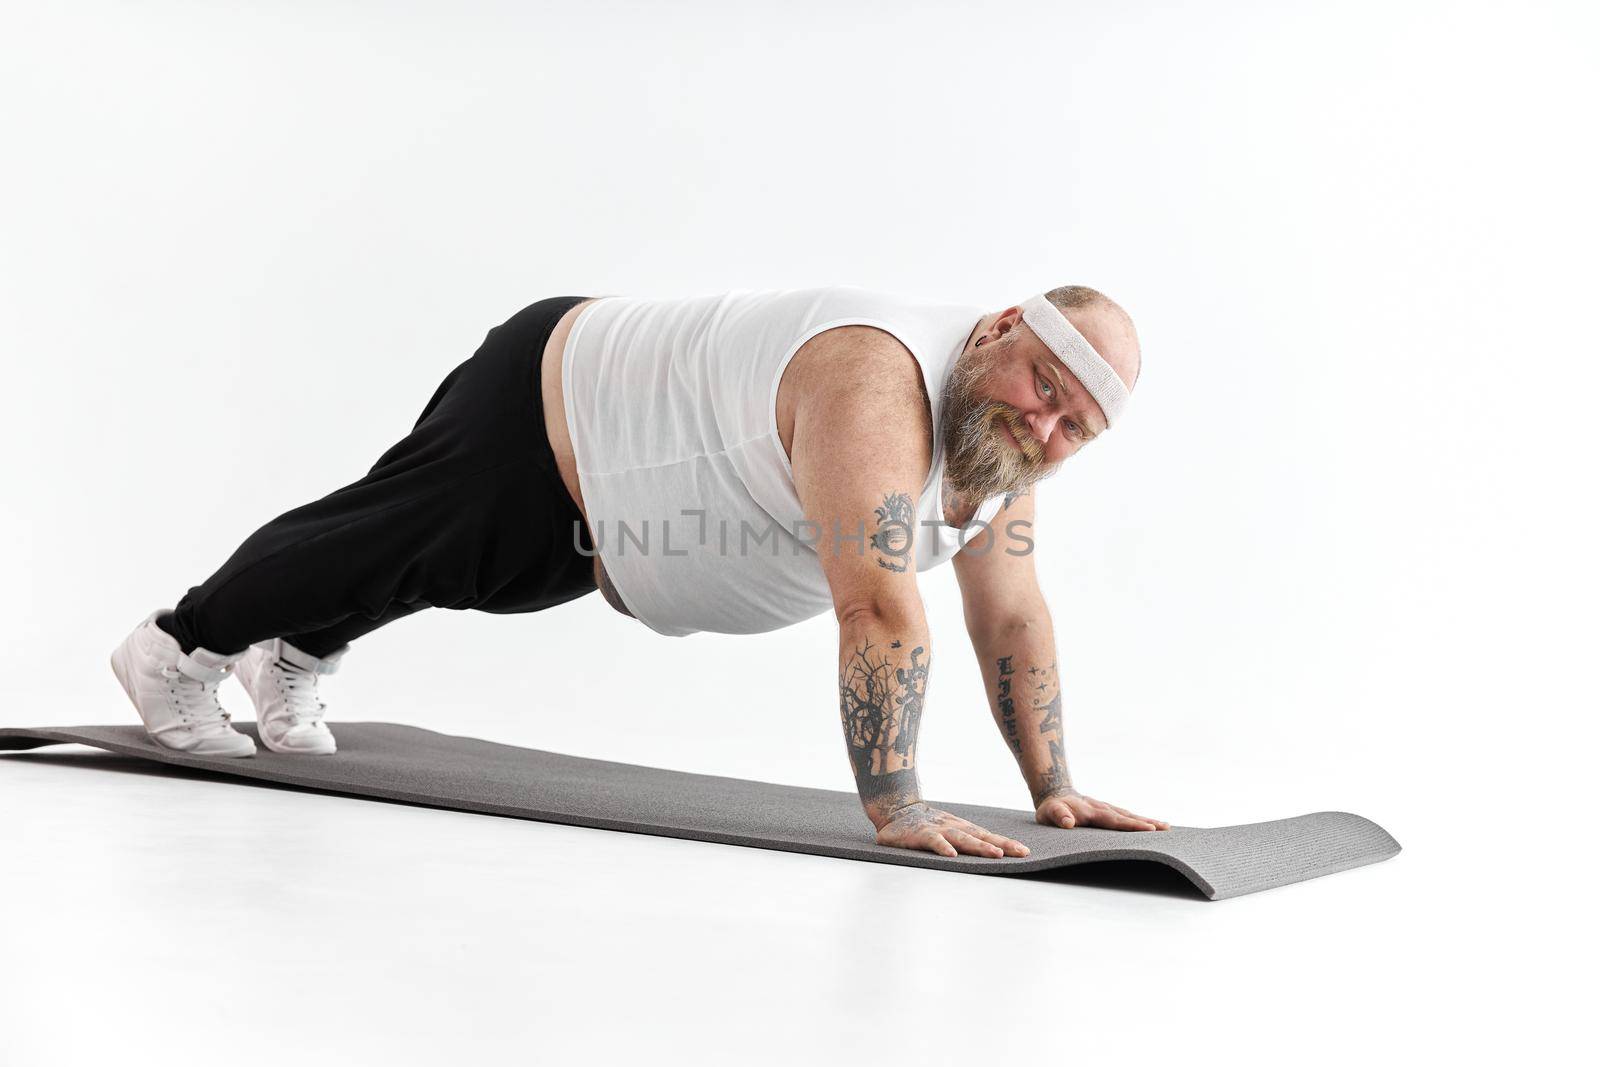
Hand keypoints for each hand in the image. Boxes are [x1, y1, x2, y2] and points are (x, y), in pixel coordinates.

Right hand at [874, 801, 1030, 858]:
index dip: (1006, 844)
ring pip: (963, 838)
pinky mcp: (922, 834)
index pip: (989, 837)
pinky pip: (934, 841)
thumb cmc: (926, 825)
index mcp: (963, 829)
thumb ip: (964, 842)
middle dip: (1002, 845)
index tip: (1025, 852)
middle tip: (1021, 853)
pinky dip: (943, 847)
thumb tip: (990, 853)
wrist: (896, 810)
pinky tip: (951, 855)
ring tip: (996, 855)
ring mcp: (939, 830)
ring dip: (980, 846)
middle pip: (982, 837)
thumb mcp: (948, 832)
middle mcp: (955, 828)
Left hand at [1035, 790, 1169, 831]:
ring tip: (1166, 827)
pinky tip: (1152, 826)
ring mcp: (1107, 809)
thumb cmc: (1052, 808)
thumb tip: (1068, 823)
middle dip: (1147, 823)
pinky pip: (1126, 817)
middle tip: (1166, 829)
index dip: (1131, 825)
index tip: (1149, 829)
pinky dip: (1140, 821)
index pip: (1115, 820)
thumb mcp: (1050, 812)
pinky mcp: (1108, 812)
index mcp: (1093, 811)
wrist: (1055, 794)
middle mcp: (1103, 809)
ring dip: (1147, 821)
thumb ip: (1058, 816)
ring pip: (1129, 815)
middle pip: (1128, 817)